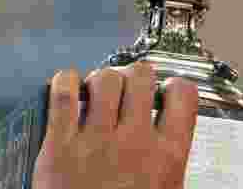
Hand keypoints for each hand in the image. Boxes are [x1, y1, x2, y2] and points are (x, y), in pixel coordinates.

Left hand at [32, 62, 198, 188]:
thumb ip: (171, 166)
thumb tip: (176, 149)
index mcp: (166, 156)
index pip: (183, 95)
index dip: (176, 87)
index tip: (168, 90)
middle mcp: (134, 141)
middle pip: (141, 78)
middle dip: (137, 76)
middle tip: (131, 85)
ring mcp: (95, 141)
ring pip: (104, 80)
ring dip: (102, 80)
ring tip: (98, 89)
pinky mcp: (58, 147)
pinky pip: (61, 96)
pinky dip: (63, 82)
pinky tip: (66, 84)